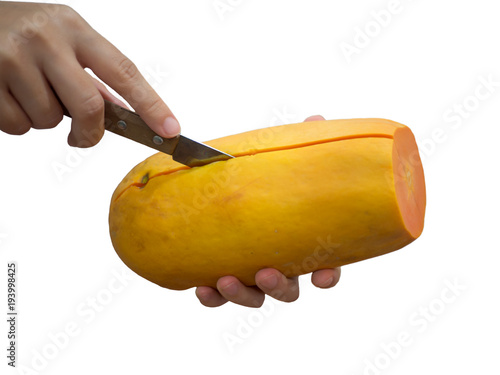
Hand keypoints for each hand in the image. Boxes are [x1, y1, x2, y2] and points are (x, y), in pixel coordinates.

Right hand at [0, 2, 179, 146]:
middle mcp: (47, 39)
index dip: (151, 105)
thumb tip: (123, 111)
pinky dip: (18, 122)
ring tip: (29, 92)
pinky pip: (17, 125)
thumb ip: (90, 74)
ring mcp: (14, 57)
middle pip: (89, 106)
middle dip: (89, 132)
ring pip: (49, 120)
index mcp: (74, 28)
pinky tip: (7, 95)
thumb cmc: (22, 32)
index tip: (169, 130)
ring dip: (45, 120)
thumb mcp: (61, 39)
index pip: (124, 72)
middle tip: (82, 136)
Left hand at [196, 115, 341, 307]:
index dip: (328, 275)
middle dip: (278, 287)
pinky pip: (220, 296)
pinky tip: (202, 288)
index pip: (326, 266)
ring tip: (225, 280)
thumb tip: (315, 119)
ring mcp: (252, 273)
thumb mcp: (285, 161)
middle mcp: (281, 264)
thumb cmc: (269, 181)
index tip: (323, 275)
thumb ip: (302, 144)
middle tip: (266, 274)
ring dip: (242, 294)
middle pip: (288, 289)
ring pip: (254, 296)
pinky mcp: (225, 275)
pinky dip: (213, 297)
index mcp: (302, 244)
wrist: (229, 191)